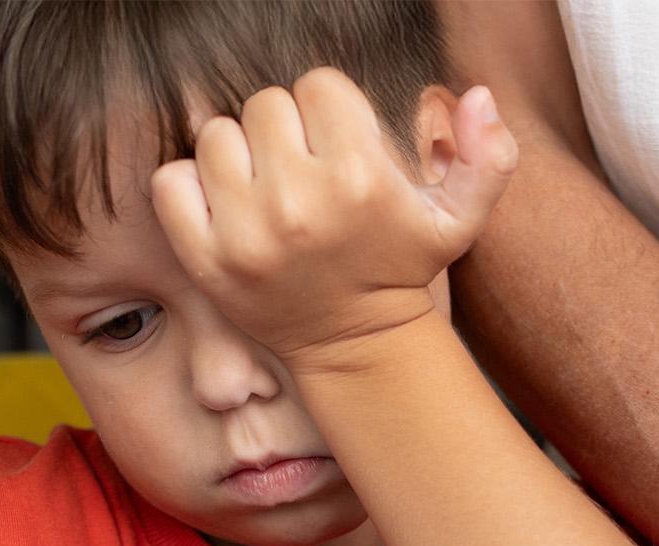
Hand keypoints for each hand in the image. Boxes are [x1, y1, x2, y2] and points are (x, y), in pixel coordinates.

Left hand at [150, 67, 517, 371]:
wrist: (354, 346)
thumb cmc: (401, 267)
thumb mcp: (460, 220)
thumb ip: (488, 156)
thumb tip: (477, 95)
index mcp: (359, 178)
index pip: (318, 85)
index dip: (329, 111)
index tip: (338, 148)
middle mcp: (299, 202)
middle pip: (265, 105)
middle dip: (284, 131)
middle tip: (302, 171)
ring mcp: (245, 232)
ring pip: (216, 136)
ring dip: (237, 156)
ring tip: (265, 190)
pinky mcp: (205, 257)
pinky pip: (171, 181)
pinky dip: (190, 188)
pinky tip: (226, 209)